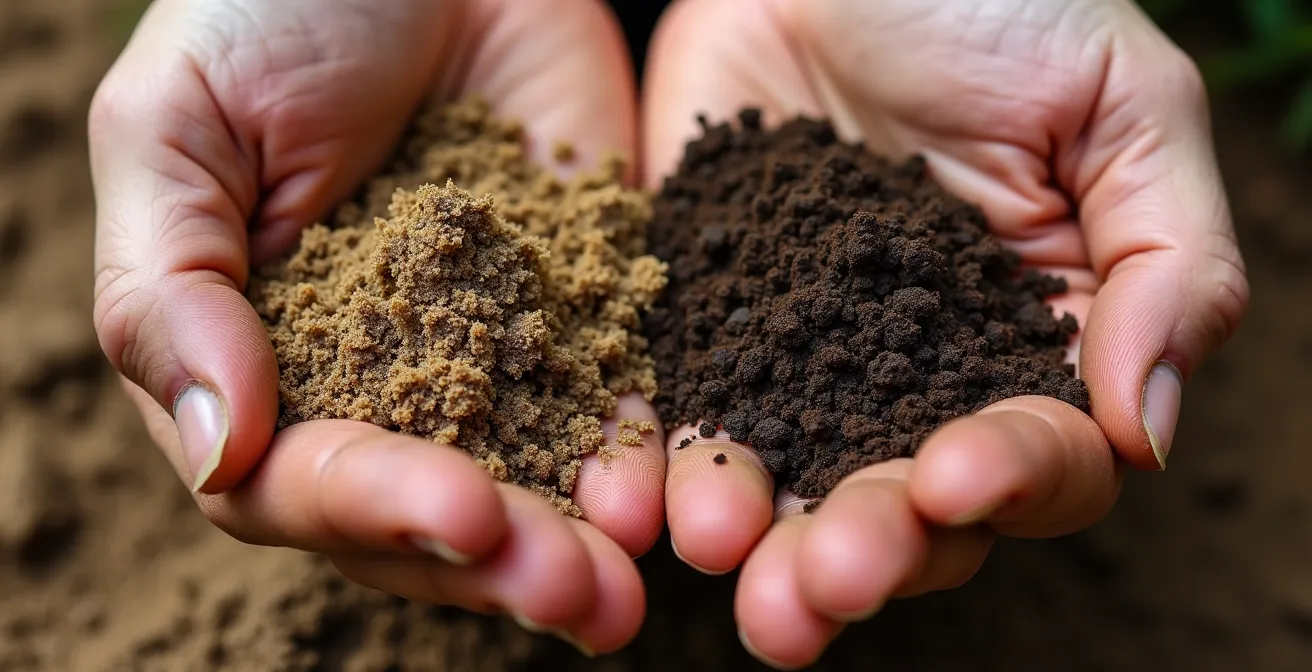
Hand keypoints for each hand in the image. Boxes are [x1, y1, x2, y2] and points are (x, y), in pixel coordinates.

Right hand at [90, 0, 661, 654]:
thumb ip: (174, 290)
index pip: (301, 481)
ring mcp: (490, 352)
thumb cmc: (269, 12)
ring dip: (578, 546)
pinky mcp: (585, 308)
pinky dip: (641, 452)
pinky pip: (615, 395)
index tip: (456, 512)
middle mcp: (381, 383)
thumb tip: (221, 447)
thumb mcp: (177, 131)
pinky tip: (672, 496)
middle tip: (573, 593)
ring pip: (530, 481)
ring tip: (626, 589)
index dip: (373, 508)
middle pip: (429, 513)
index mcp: (266, 364)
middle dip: (498, 562)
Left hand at [641, 0, 1247, 666]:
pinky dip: (658, 460)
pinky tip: (638, 500)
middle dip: (867, 548)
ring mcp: (801, 358)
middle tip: (820, 578)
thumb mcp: (1122, 104)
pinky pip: (679, 405)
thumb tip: (1139, 431)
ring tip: (724, 554)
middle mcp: (914, 379)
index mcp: (1030, 346)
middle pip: (902, 506)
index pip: (1040, 458)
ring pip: (786, 481)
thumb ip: (1170, 262)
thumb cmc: (1000, 4)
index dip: (1007, 481)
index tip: (954, 476)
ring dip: (757, 537)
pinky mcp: (704, 322)